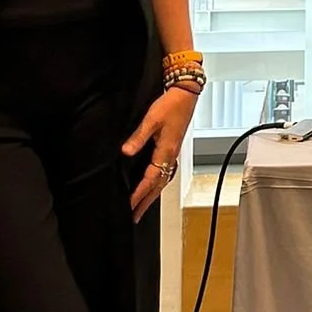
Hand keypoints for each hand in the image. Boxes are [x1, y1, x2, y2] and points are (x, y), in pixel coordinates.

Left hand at [122, 89, 194, 222]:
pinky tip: (153, 185)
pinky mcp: (172, 149)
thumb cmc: (171, 105)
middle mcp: (170, 156)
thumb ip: (138, 137)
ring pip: (162, 181)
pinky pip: (165, 173)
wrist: (186, 94)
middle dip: (146, 202)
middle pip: (158, 186)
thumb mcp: (151, 119)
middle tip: (135, 216)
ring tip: (142, 207)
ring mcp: (173, 153)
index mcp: (166, 151)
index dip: (139, 193)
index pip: (150, 179)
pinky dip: (158, 184)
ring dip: (152, 195)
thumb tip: (126, 152)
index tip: (130, 205)